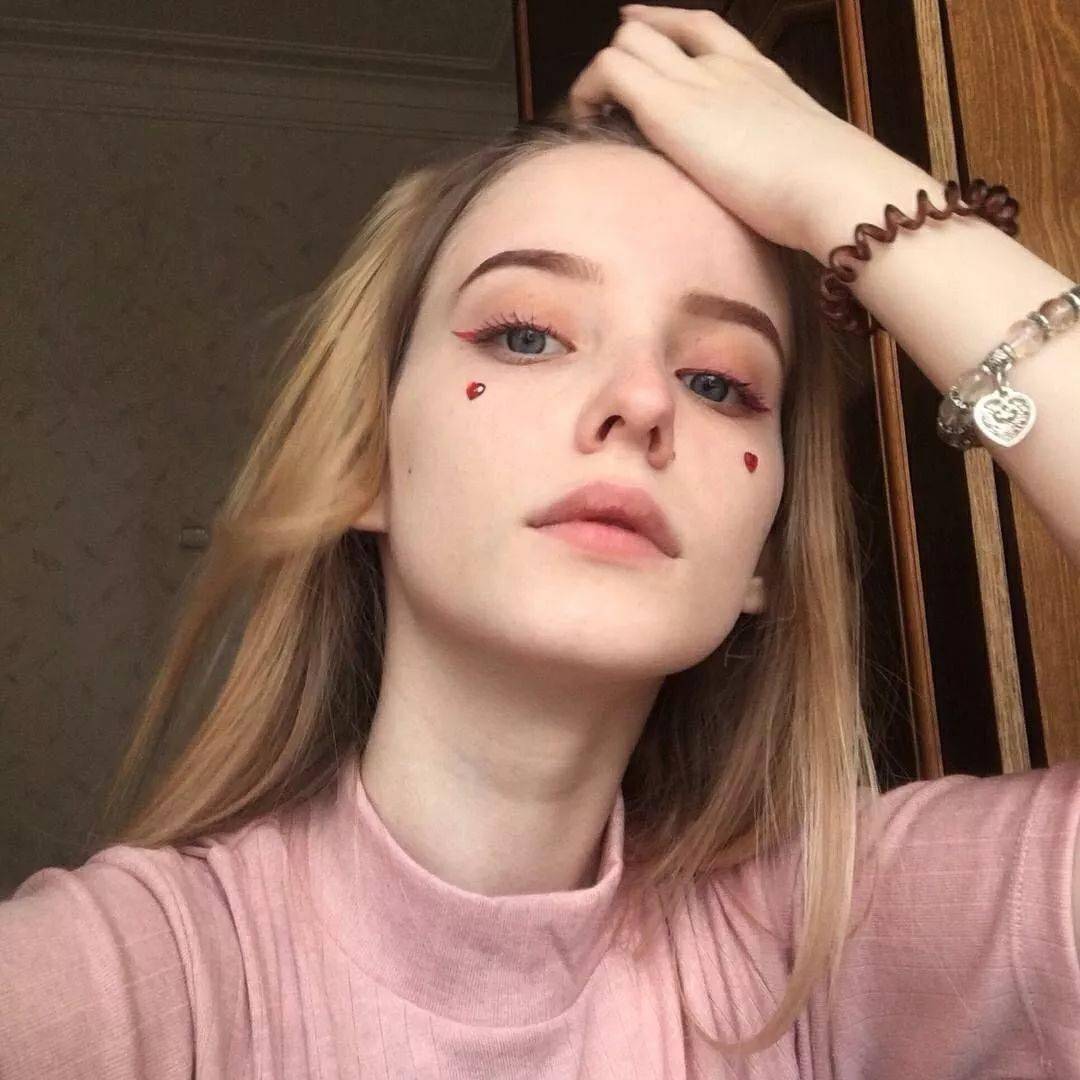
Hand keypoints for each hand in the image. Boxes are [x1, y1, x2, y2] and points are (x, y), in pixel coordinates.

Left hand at [566, 4, 902, 257]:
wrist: (835, 186)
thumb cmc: (829, 194)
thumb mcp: (804, 170)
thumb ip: (780, 170)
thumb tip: (779, 203)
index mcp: (762, 77)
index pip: (704, 30)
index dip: (666, 26)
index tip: (641, 33)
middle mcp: (726, 68)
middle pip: (656, 30)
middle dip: (626, 57)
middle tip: (606, 102)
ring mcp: (697, 82)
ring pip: (628, 41)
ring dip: (600, 79)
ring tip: (591, 120)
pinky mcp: (669, 106)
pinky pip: (608, 69)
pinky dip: (586, 92)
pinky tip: (585, 126)